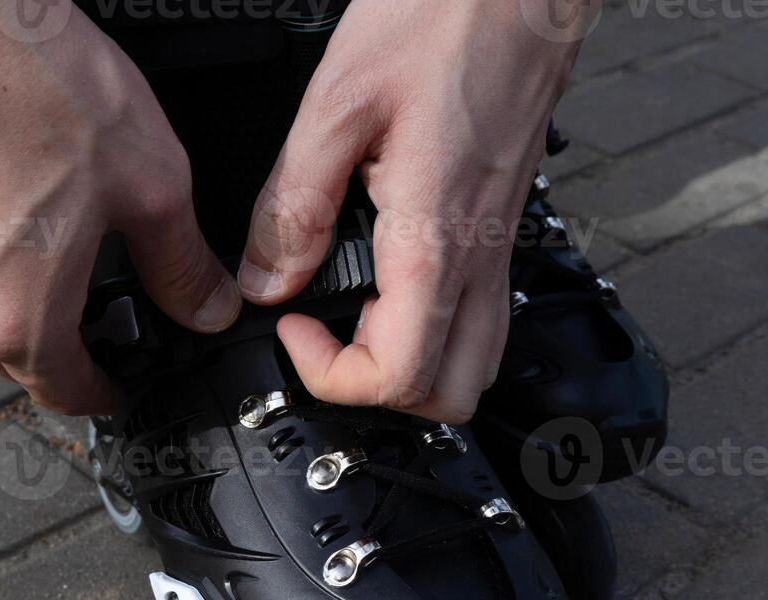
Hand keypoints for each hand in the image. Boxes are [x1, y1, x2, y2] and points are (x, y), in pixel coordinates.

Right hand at [0, 0, 240, 414]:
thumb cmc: (26, 79)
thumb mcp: (149, 182)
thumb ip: (180, 262)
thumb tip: (206, 305)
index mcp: (13, 319)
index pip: (64, 392)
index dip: (103, 391)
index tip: (119, 383)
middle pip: (14, 352)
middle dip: (60, 333)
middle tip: (100, 292)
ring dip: (10, 287)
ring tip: (49, 225)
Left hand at [239, 0, 586, 423]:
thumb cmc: (443, 16)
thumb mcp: (336, 104)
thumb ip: (292, 204)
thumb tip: (265, 278)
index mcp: (436, 237)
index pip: (398, 376)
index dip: (330, 375)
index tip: (292, 326)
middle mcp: (480, 256)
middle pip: (451, 393)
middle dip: (378, 388)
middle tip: (324, 331)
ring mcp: (499, 245)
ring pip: (475, 362)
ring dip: (413, 363)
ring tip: (354, 309)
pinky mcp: (501, 223)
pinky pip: (479, 311)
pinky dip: (434, 322)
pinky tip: (387, 271)